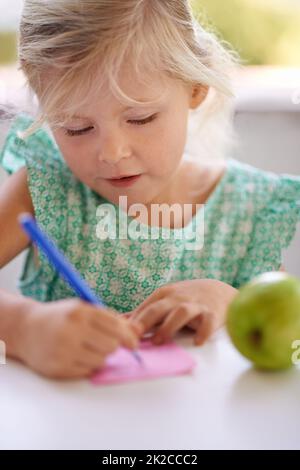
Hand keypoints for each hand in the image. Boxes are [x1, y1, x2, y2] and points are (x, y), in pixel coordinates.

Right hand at [17, 298, 139, 378]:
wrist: (26, 329)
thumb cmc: (61, 317)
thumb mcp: (83, 309)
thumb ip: (111, 319)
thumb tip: (138, 332)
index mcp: (79, 312)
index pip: (115, 327)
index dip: (128, 337)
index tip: (133, 343)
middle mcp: (71, 330)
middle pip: (111, 346)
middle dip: (113, 346)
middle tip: (105, 343)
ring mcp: (63, 351)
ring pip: (101, 360)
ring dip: (100, 356)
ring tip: (88, 348)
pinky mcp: (58, 368)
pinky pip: (87, 371)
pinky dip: (88, 365)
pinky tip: (77, 356)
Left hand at [129, 279, 236, 345]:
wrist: (219, 291)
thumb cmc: (186, 298)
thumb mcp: (165, 300)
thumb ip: (145, 312)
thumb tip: (121, 322)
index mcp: (164, 295)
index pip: (146, 307)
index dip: (133, 321)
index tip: (120, 334)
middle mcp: (178, 298)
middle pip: (159, 307)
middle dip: (145, 321)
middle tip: (134, 335)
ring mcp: (195, 305)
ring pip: (181, 312)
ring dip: (169, 326)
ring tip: (159, 340)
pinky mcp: (213, 313)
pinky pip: (208, 322)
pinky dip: (203, 331)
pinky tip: (197, 342)